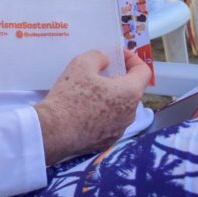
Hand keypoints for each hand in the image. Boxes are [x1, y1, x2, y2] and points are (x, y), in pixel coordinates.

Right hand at [32, 49, 150, 164]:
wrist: (54, 131)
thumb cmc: (70, 96)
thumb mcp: (81, 64)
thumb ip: (98, 57)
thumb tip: (104, 61)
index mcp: (129, 93)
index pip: (143, 72)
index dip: (132, 59)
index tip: (118, 55)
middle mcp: (130, 113)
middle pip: (131, 90)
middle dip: (118, 78)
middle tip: (100, 71)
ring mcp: (119, 130)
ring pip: (120, 107)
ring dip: (110, 96)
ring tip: (89, 90)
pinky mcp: (107, 141)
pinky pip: (110, 122)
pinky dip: (102, 113)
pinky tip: (83, 109)